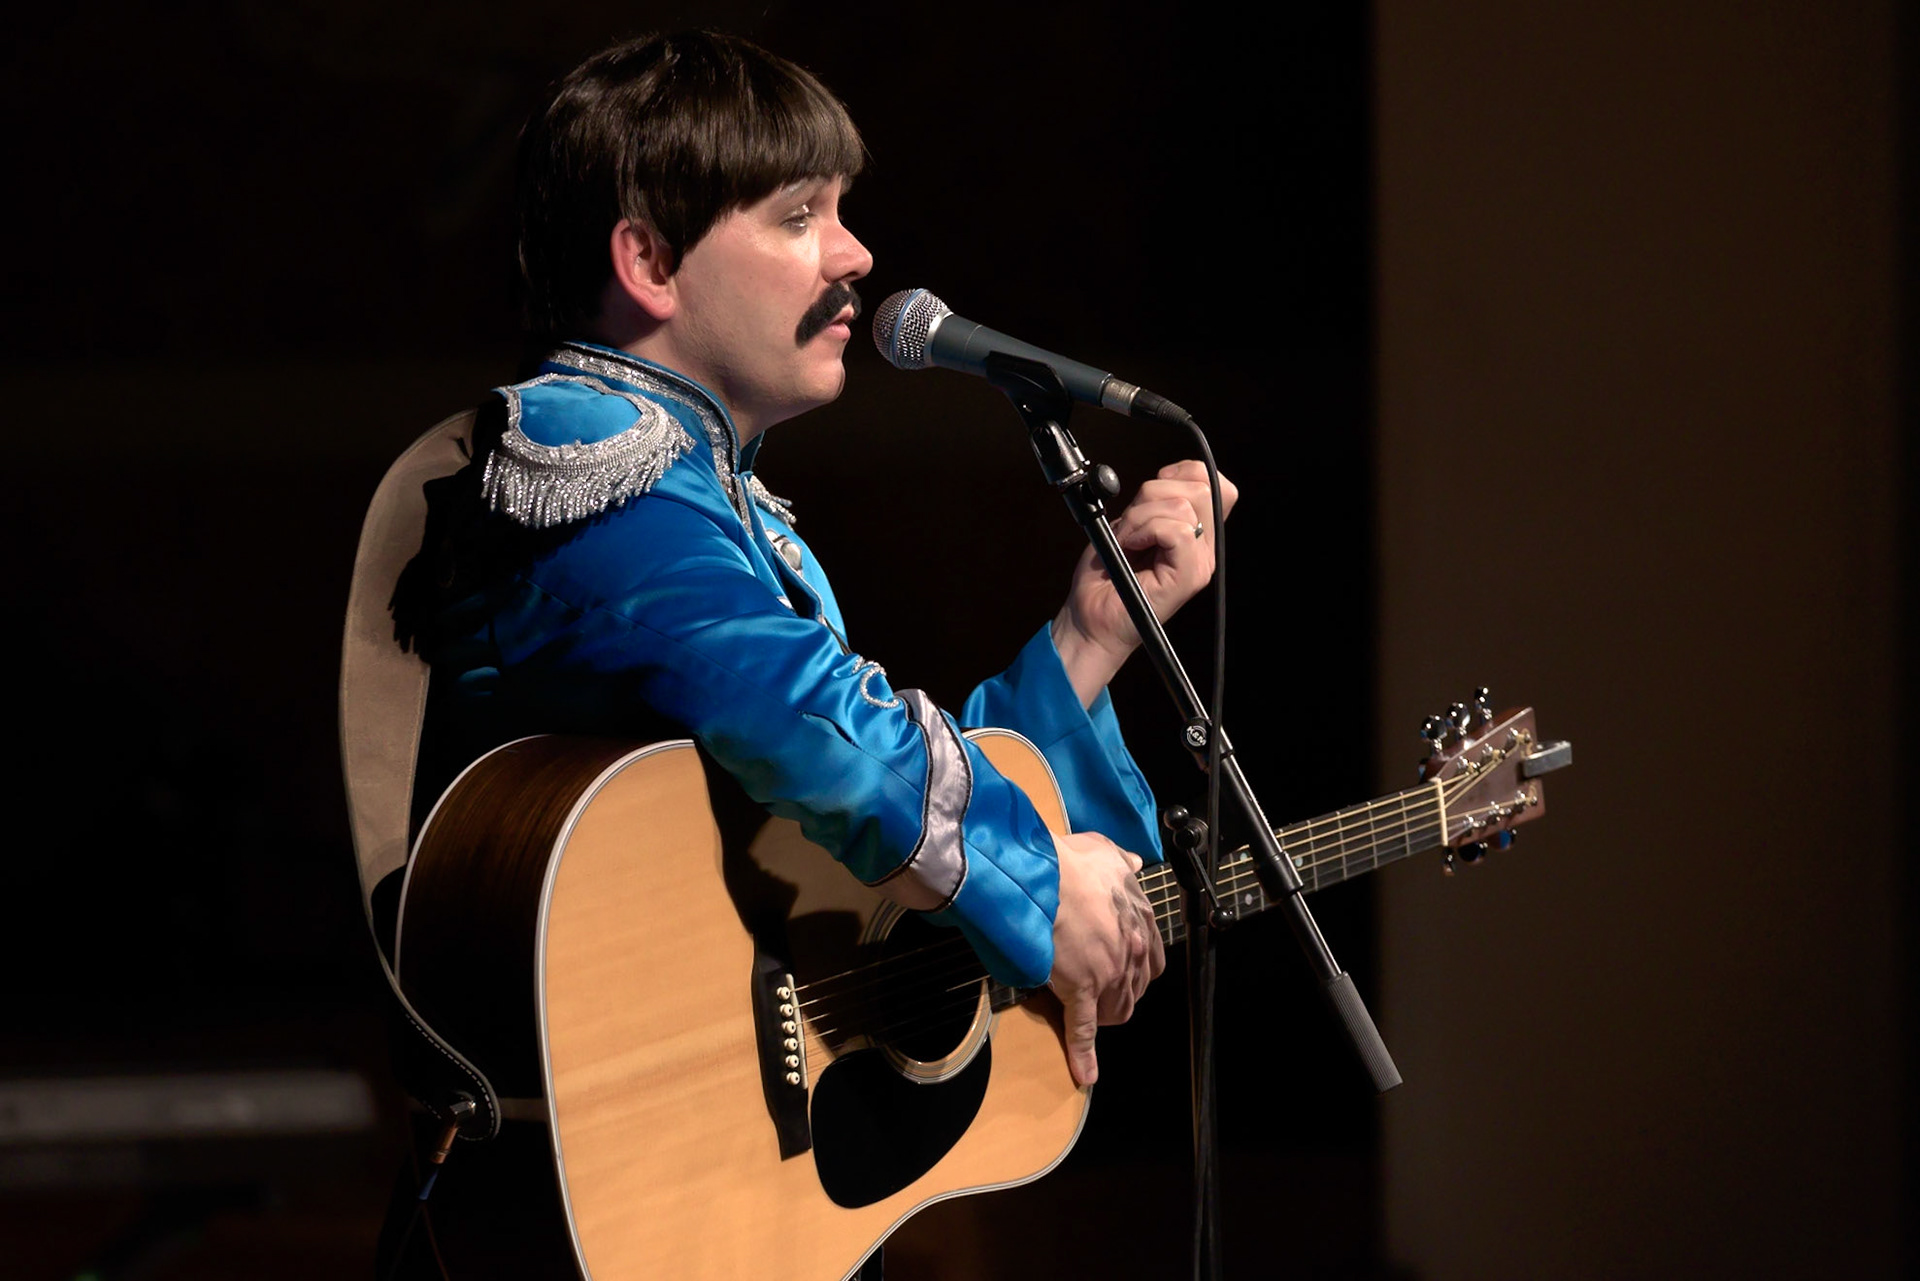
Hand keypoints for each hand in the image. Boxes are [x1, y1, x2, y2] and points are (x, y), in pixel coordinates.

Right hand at [1047, 829, 1166, 1086]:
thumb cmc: (1069, 860)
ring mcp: (1108, 973)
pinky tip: (1085, 1073)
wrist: (1044, 875)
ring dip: (1103, 1015)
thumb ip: (1121, 862)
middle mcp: (1131, 948)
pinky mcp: (1082, 991)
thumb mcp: (1105, 852)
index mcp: (1140, 919)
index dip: (1135, 969)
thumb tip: (1131, 863)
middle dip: (1120, 992)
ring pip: (1115, 1009)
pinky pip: (1083, 1028)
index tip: (1121, 969)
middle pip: (1135, 987)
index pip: (1150, 959)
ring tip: (1086, 1014)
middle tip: (1098, 989)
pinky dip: (1083, 1053)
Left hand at [1053, 460, 1238, 706]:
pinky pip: (1175, 530)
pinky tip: (1129, 548)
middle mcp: (1204, 549)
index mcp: (1194, 534)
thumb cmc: (1105, 578)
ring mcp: (1199, 563)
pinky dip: (1143, 531)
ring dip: (1140, 517)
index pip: (1212, 482)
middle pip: (1201, 486)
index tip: (1150, 493)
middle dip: (1153, 494)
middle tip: (1131, 526)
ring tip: (1126, 542)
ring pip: (1182, 506)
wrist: (1091, 620)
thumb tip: (1165, 477)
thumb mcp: (1129, 526)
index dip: (1183, 473)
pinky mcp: (1188, 577)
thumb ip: (1153, 503)